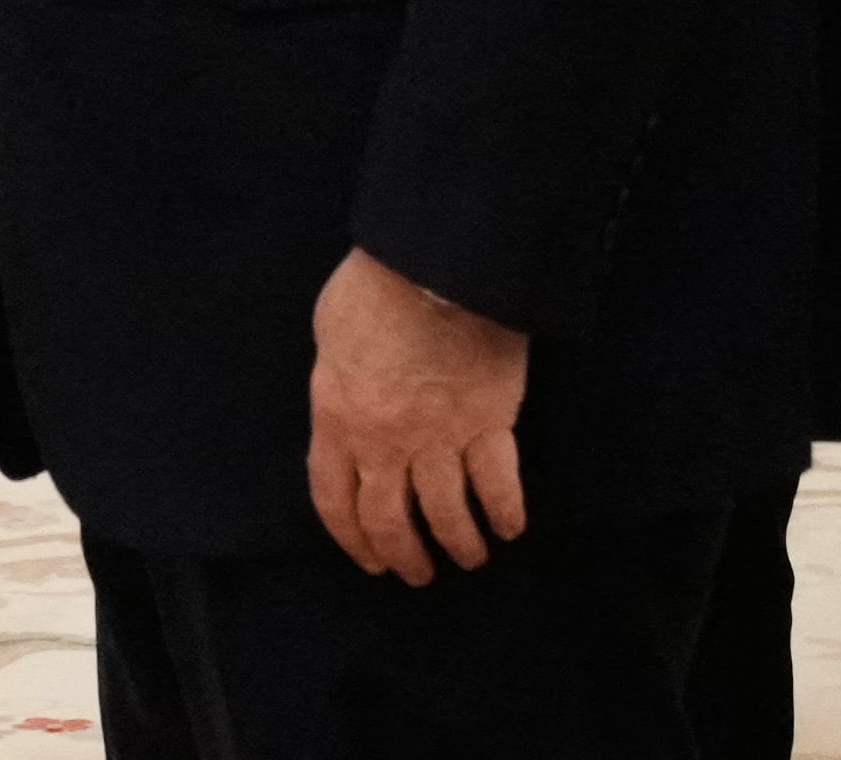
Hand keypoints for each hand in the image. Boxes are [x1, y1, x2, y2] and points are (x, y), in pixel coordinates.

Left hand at [306, 246, 529, 583]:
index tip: (368, 559)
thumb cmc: (373, 289)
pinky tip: (509, 528)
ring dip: (457, 543)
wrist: (434, 265)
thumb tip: (349, 411)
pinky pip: (497, 482)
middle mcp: (386, 442)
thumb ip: (339, 385)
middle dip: (402, 554)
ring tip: (468, 558)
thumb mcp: (331, 337)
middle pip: (390, 519)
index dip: (351, 538)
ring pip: (446, 512)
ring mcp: (440, 436)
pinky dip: (505, 511)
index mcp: (338, 418)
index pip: (335, 498)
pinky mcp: (489, 422)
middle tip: (417, 574)